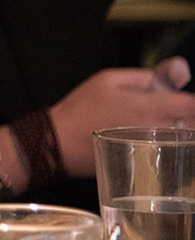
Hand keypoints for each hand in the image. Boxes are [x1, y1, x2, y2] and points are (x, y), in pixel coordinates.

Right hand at [50, 66, 194, 172]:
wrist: (57, 144)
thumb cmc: (81, 109)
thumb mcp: (107, 79)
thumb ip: (145, 76)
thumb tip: (178, 74)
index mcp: (149, 107)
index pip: (191, 105)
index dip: (190, 101)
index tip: (181, 98)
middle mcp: (156, 131)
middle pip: (193, 126)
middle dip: (189, 117)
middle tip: (174, 112)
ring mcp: (152, 151)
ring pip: (185, 142)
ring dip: (183, 133)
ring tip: (165, 126)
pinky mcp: (145, 165)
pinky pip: (171, 157)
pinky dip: (173, 150)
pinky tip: (159, 143)